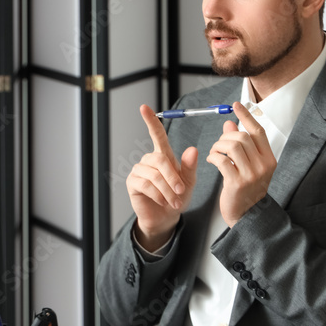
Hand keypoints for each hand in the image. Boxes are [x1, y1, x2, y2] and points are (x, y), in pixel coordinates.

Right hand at [126, 104, 198, 250]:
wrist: (166, 217)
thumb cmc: (177, 197)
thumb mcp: (189, 182)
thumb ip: (190, 166)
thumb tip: (192, 149)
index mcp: (163, 155)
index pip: (156, 134)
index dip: (151, 121)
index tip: (144, 108)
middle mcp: (149, 160)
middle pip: (160, 159)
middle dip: (173, 177)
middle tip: (181, 191)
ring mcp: (139, 171)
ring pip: (155, 175)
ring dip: (168, 190)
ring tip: (175, 201)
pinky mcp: (132, 182)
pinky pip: (146, 185)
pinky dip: (158, 195)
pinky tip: (162, 201)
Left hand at [206, 101, 275, 226]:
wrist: (247, 215)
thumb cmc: (246, 189)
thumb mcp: (247, 165)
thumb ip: (240, 144)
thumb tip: (230, 123)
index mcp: (269, 159)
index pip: (258, 131)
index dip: (246, 116)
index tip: (236, 105)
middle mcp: (263, 166)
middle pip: (242, 137)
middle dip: (226, 136)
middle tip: (219, 144)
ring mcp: (251, 175)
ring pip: (232, 146)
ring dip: (218, 146)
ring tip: (214, 152)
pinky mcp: (237, 183)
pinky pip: (222, 161)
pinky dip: (213, 156)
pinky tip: (211, 160)